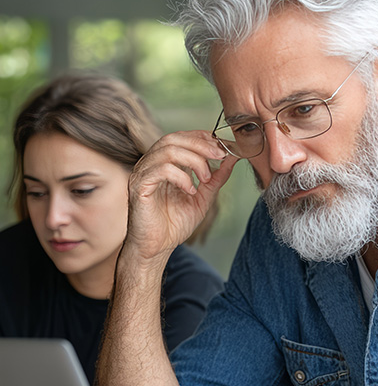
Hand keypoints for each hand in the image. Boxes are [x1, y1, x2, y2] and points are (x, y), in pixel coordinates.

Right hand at [125, 131, 236, 261]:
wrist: (157, 248)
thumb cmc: (174, 224)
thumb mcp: (203, 198)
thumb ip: (215, 178)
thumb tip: (231, 158)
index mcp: (163, 163)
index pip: (180, 137)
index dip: (200, 137)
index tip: (220, 145)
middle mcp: (150, 164)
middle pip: (173, 138)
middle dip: (200, 144)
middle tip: (219, 155)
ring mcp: (143, 173)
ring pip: (168, 150)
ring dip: (194, 160)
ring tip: (206, 178)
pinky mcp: (139, 186)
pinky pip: (161, 170)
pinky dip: (181, 176)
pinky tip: (190, 190)